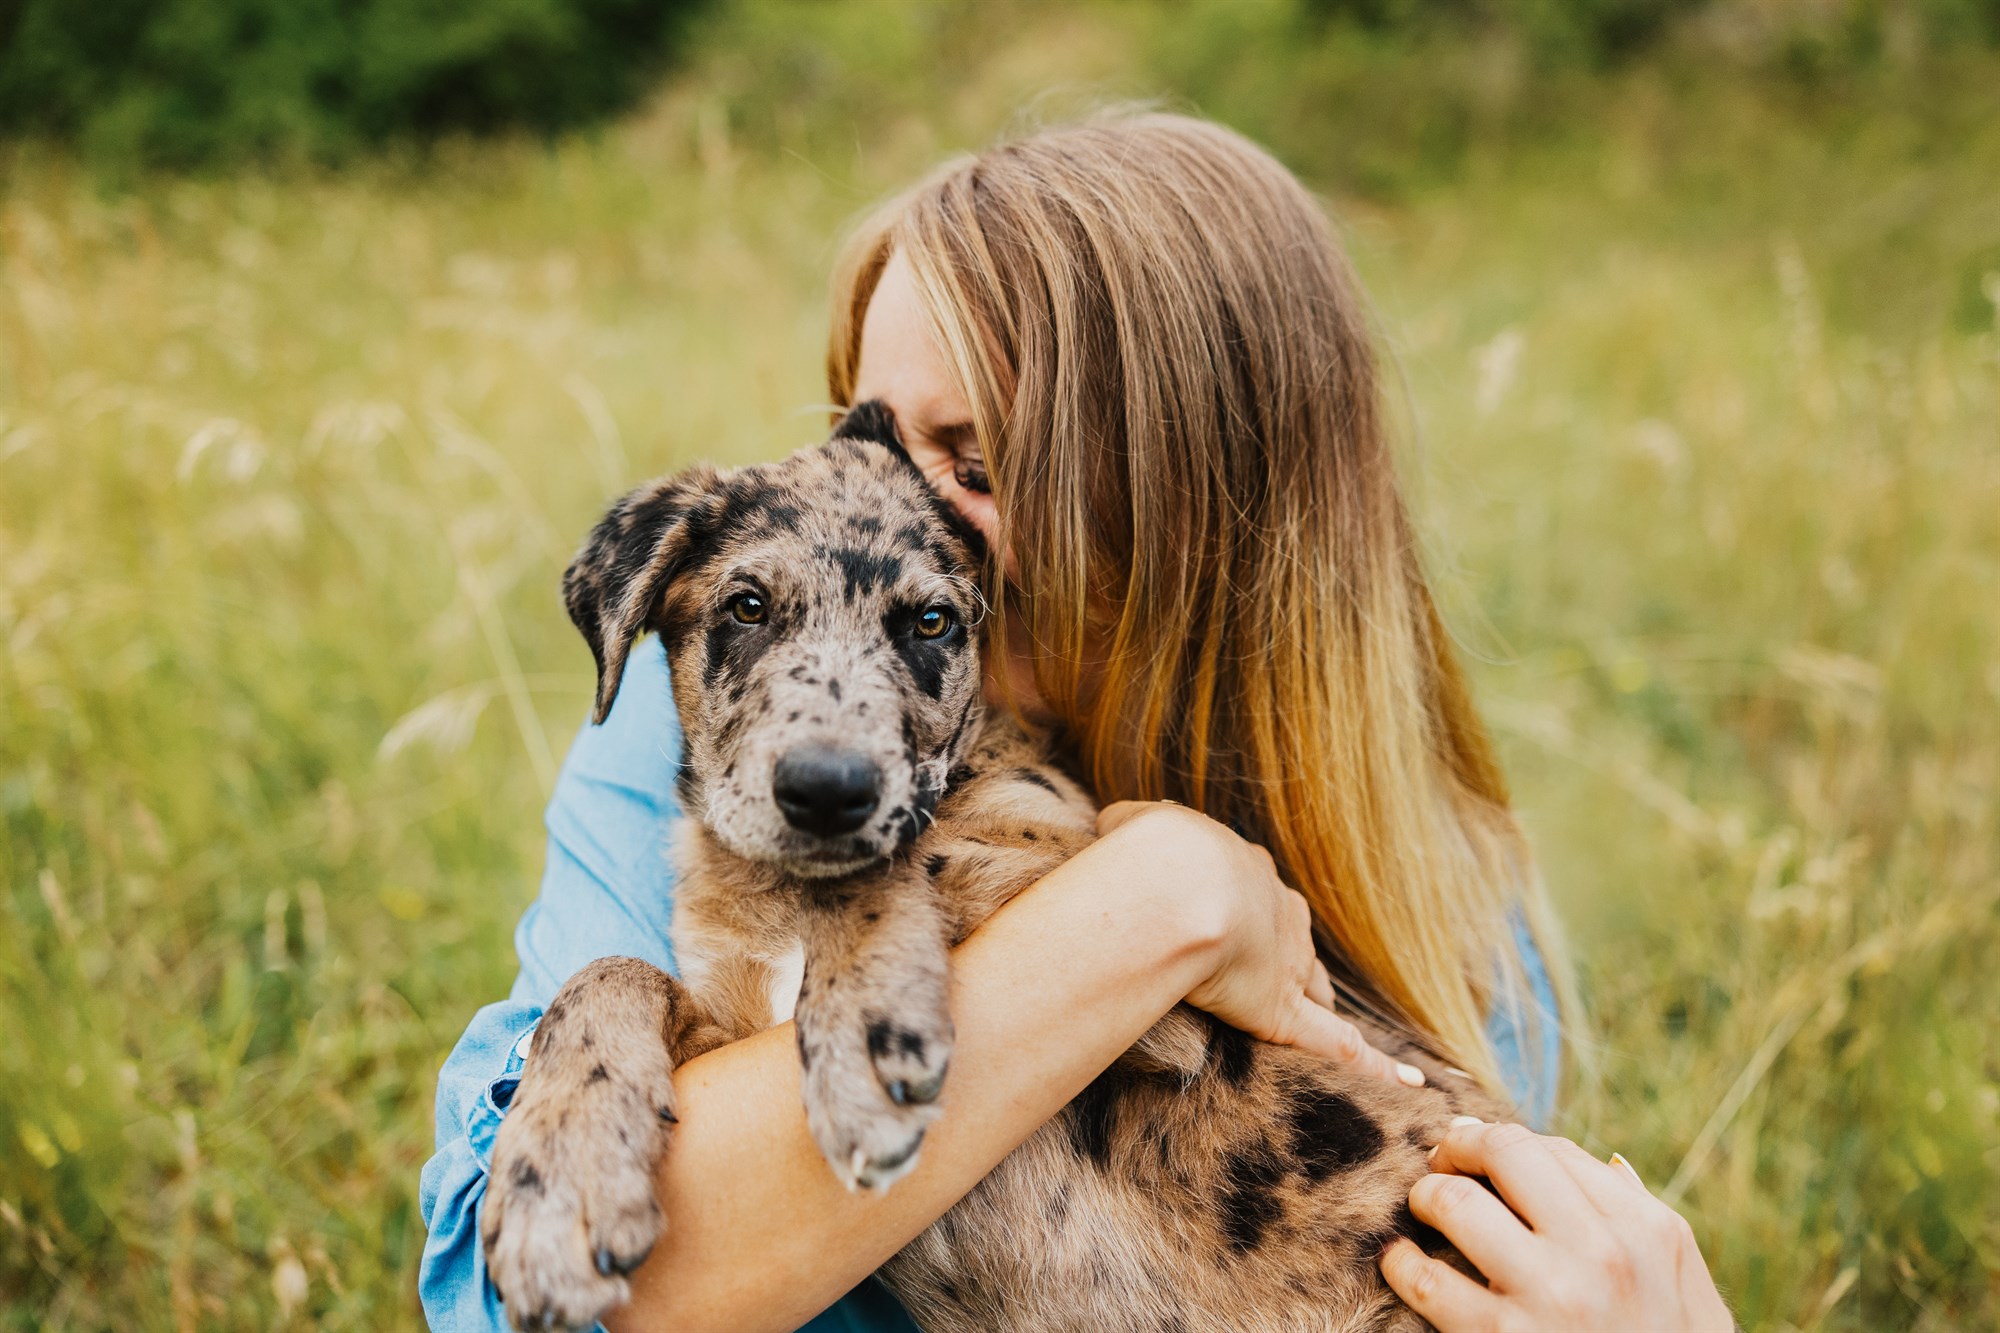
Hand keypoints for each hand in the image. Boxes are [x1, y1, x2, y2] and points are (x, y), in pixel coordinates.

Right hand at [1094, 800, 1422, 1086]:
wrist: (1178, 885)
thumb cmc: (1150, 852)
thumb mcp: (1132, 822)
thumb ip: (1130, 824)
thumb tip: (1116, 824)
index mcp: (1244, 869)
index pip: (1254, 892)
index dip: (1242, 907)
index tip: (1226, 916)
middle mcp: (1278, 913)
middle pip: (1290, 938)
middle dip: (1283, 953)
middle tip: (1267, 967)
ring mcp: (1288, 964)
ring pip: (1313, 986)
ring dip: (1315, 1000)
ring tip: (1321, 1016)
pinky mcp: (1284, 1013)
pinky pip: (1338, 1045)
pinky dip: (1374, 1066)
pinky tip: (1407, 1085)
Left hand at [1381, 1120, 1732, 1331]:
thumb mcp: (1691, 1293)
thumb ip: (1650, 1225)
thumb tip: (1609, 1166)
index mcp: (1648, 1230)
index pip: (1554, 1151)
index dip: (1503, 1143)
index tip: (1477, 1153)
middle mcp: (1602, 1252)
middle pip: (1505, 1153)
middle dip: (1459, 1146)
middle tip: (1440, 1163)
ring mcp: (1552, 1294)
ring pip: (1457, 1203)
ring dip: (1427, 1197)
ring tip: (1423, 1209)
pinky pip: (1427, 1281)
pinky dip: (1401, 1265)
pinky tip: (1401, 1264)